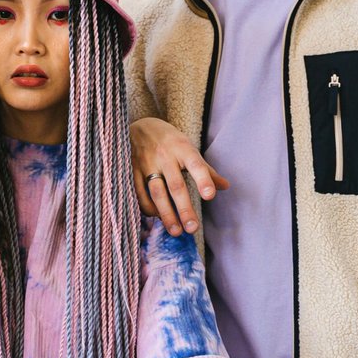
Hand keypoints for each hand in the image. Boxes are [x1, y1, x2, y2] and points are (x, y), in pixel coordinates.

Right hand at [130, 117, 228, 236]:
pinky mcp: (132, 170)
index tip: (210, 196)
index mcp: (183, 148)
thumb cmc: (169, 141)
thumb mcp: (188, 149)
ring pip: (157, 192)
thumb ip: (206, 170)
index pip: (196, 164)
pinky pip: (139, 192)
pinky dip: (148, 207)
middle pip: (176, 186)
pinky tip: (157, 217)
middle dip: (184, 208)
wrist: (139, 126)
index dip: (203, 179)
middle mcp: (165, 156)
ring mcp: (147, 163)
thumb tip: (226, 186)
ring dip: (166, 214)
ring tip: (176, 231)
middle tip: (193, 228)